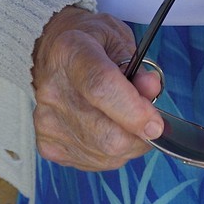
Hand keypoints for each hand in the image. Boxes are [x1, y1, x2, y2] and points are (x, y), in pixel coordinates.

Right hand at [31, 5, 163, 170]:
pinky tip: (106, 129)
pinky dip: (111, 153)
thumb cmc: (91, 43)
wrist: (53, 53)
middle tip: (149, 120)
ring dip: (128, 145)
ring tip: (124, 120)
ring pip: (104, 155)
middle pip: (105, 134)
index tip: (156, 124)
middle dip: (139, 135)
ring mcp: (47, 121)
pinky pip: (93, 162)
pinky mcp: (47, 144)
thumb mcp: (119, 40)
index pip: (101, 88)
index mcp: (72, 53)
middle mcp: (53, 89)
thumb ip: (138, 66)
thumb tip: (151, 89)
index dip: (133, 111)